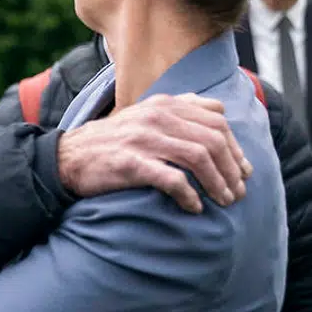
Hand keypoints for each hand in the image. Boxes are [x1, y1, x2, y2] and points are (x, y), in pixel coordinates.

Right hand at [56, 94, 252, 213]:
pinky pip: (171, 178)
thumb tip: (219, 110)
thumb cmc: (113, 141)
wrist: (69, 157)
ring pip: (198, 157)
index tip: (243, 170)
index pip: (217, 120)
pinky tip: (195, 207)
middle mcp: (157, 116)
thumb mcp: (146, 114)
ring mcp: (144, 139)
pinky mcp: (131, 163)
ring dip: (217, 183)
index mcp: (165, 104)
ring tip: (224, 202)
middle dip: (232, 169)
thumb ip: (181, 109)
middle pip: (212, 140)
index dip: (236, 147)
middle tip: (239, 192)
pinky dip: (189, 195)